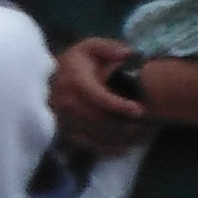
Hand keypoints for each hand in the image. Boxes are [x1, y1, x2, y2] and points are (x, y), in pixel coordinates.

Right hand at [46, 39, 154, 153]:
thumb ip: (109, 48)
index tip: (140, 110)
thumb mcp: (90, 47)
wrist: (50, 79)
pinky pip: (87, 145)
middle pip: (99, 120)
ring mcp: (64, 120)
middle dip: (125, 125)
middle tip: (148, 127)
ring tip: (143, 137)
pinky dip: (107, 149)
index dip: (119, 106)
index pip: (98, 98)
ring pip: (95, 135)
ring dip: (121, 139)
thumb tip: (127, 53)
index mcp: (75, 81)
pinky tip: (125, 149)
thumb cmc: (76, 63)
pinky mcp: (64, 132)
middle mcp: (67, 103)